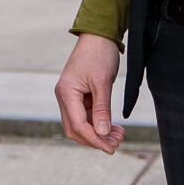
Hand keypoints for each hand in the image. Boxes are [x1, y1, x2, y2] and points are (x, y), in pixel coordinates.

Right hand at [55, 34, 125, 154]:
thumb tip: (102, 133)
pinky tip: (114, 127)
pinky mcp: (78, 95)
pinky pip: (86, 115)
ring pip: (80, 124)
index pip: (78, 125)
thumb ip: (102, 109)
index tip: (111, 148)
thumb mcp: (103, 83)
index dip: (94, 139)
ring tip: (119, 135)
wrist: (98, 36)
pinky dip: (98, 123)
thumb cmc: (99, 55)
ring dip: (98, 132)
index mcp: (66, 92)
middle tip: (116, 143)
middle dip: (95, 139)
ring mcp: (70, 96)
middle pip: (75, 129)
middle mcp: (64, 96)